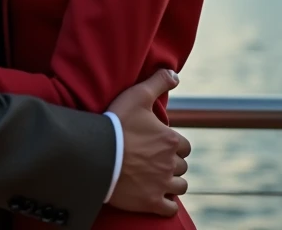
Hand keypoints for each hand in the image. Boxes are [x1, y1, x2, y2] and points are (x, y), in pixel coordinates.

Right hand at [108, 68, 190, 216]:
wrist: (97, 154)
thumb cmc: (117, 123)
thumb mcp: (137, 95)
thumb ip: (158, 81)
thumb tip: (175, 74)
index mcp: (171, 140)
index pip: (184, 146)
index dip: (174, 144)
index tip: (162, 143)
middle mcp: (170, 163)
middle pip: (182, 166)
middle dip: (172, 162)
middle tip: (156, 159)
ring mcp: (162, 184)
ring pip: (180, 186)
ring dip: (173, 182)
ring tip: (159, 177)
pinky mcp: (151, 202)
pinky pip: (170, 208)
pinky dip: (168, 203)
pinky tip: (159, 197)